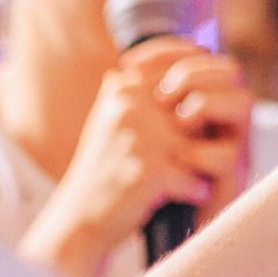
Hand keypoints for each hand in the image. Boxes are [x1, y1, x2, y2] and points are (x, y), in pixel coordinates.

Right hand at [21, 39, 250, 276]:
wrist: (77, 220)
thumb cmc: (104, 170)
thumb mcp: (114, 118)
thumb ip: (144, 89)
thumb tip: (196, 55)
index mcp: (124, 88)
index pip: (180, 72)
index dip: (197, 99)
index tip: (195, 126)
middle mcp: (130, 106)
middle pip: (196, 115)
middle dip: (198, 139)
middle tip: (185, 160)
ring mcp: (140, 138)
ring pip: (199, 147)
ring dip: (198, 167)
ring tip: (185, 179)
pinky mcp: (150, 171)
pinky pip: (196, 179)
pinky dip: (194, 191)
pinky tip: (179, 198)